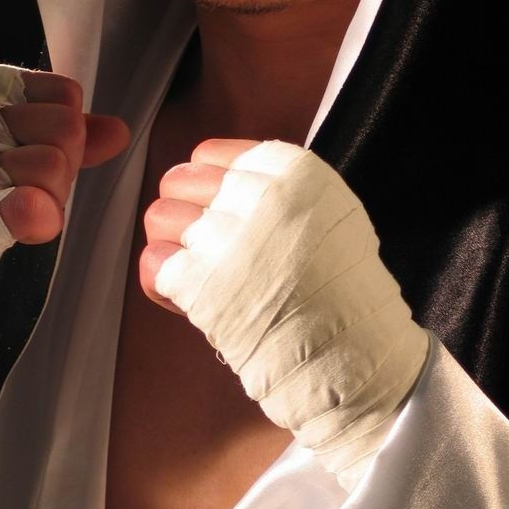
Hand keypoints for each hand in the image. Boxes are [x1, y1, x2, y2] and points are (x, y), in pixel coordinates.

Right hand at [0, 71, 129, 244]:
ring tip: (3, 206)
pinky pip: (30, 206)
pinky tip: (16, 223)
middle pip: (67, 127)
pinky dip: (37, 219)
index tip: (30, 156)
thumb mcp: (4, 148)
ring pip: (53, 163)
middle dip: (60, 166)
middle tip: (18, 189)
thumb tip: (119, 132)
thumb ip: (63, 137)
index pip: (65, 93)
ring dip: (44, 196)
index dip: (65, 133)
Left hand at [145, 139, 428, 490]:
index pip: (209, 154)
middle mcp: (262, 197)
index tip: (218, 208)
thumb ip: (279, 183)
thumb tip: (220, 178)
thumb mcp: (330, 208)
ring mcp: (231, 241)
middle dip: (183, 209)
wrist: (355, 354)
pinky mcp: (205, 287)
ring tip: (197, 267)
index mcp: (294, 170)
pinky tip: (186, 294)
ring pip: (159, 216)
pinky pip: (152, 264)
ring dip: (171, 243)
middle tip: (202, 241)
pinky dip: (162, 281)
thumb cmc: (344, 286)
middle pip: (179, 180)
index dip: (207, 184)